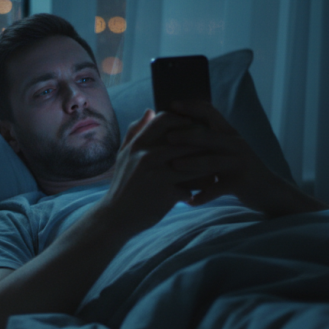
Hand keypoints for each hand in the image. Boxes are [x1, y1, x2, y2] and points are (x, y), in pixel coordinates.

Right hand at [95, 108, 219, 230]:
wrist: (116, 217)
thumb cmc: (123, 185)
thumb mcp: (123, 156)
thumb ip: (135, 132)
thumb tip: (150, 111)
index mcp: (137, 144)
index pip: (165, 119)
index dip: (183, 120)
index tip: (193, 127)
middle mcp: (146, 155)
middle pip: (185, 139)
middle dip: (201, 143)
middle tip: (212, 148)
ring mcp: (157, 174)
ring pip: (193, 162)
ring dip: (205, 165)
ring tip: (213, 169)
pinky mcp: (166, 193)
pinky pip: (191, 186)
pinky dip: (198, 188)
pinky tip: (203, 191)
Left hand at [164, 101, 328, 215]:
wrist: (269, 191)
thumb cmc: (239, 169)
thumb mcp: (227, 149)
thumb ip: (208, 139)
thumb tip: (177, 128)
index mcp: (228, 133)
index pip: (209, 112)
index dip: (191, 107)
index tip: (171, 105)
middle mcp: (235, 144)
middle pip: (208, 136)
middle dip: (187, 135)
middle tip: (168, 137)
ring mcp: (239, 163)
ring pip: (212, 161)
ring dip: (192, 163)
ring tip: (175, 166)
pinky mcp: (241, 183)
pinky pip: (218, 189)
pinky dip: (204, 196)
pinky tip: (189, 201)